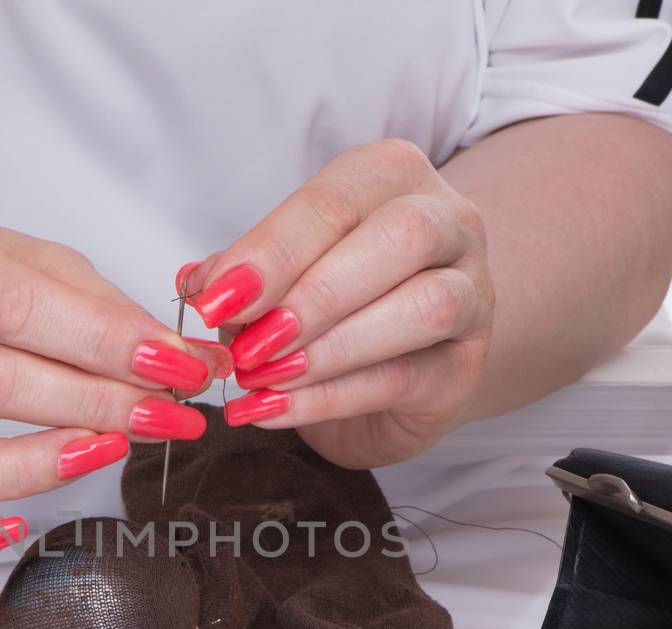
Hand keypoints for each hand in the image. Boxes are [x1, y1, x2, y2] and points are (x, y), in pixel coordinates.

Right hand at [0, 222, 228, 573]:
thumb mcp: (22, 265)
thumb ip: (104, 309)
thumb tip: (195, 363)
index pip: (9, 303)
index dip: (105, 340)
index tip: (180, 367)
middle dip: (95, 403)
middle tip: (170, 416)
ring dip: (29, 471)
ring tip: (104, 454)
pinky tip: (8, 527)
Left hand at [177, 139, 493, 468]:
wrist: (396, 365)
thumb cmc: (334, 301)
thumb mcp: (280, 275)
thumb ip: (244, 272)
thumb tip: (199, 283)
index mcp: (391, 177)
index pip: (334, 201)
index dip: (272, 251)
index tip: (215, 299)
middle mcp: (449, 223)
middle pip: (401, 237)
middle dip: (315, 293)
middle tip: (249, 342)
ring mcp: (472, 294)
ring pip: (424, 308)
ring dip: (330, 349)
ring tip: (262, 378)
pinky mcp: (464, 367)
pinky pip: (404, 378)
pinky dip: (329, 398)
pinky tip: (273, 408)